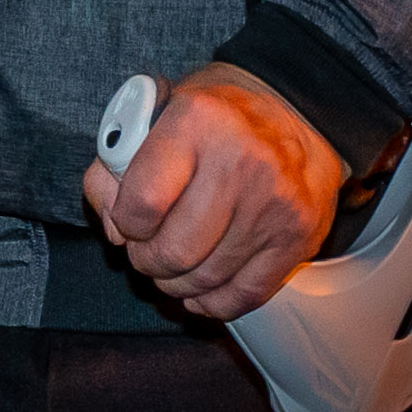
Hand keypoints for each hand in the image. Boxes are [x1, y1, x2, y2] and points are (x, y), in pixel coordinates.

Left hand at [83, 64, 352, 324]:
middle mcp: (242, 160)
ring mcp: (275, 202)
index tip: (129, 220)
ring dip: (177, 283)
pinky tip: (202, 289)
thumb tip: (116, 232)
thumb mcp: (153, 116)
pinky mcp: (299, 235)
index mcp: (197, 121)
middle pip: (173, 252)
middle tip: (148, 250)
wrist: (296, 110)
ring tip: (174, 264)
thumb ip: (113, 168)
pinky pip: (245, 294)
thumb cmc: (212, 119)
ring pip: (205, 279)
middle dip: (147, 261)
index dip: (124, 223)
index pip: (141, 203)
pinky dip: (214, 301)